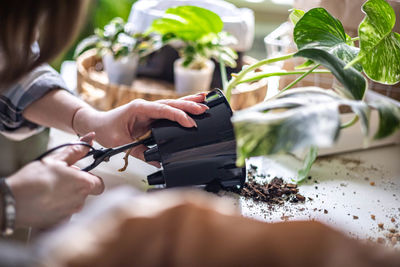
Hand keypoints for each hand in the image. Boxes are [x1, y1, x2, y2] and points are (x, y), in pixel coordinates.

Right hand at [6, 133, 103, 228]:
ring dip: (66, 196)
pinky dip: (57, 207)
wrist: (13, 201)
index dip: (90, 177)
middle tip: (60, 179)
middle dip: (76, 186)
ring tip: (49, 189)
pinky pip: (63, 213)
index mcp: (84, 184)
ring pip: (74, 203)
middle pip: (85, 193)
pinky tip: (45, 200)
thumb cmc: (34, 180)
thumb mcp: (56, 159)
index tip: (80, 174)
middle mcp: (80, 201)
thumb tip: (90, 139)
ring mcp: (70, 213)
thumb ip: (76, 150)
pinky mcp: (58, 222)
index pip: (99, 183)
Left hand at [74, 93, 207, 164]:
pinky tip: (191, 105)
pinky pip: (169, 110)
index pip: (163, 110)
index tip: (190, 123)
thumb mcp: (121, 142)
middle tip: (204, 109)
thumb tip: (158, 162)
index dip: (178, 116)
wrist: (96, 123)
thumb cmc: (106, 129)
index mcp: (139, 108)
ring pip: (172, 104)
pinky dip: (181, 108)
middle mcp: (146, 106)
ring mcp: (149, 110)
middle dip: (189, 105)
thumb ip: (139, 152)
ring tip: (205, 101)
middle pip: (171, 103)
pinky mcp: (151, 115)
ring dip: (188, 102)